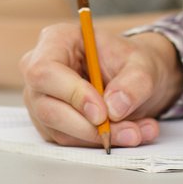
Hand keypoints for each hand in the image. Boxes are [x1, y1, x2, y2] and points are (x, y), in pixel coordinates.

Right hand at [19, 24, 182, 148]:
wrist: (134, 78)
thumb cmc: (130, 63)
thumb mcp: (143, 65)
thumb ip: (133, 84)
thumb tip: (114, 109)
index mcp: (55, 40)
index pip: (46, 71)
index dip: (72, 95)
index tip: (104, 113)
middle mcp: (39, 70)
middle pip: (47, 107)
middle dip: (89, 127)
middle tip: (129, 131)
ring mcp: (40, 99)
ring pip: (59, 130)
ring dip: (100, 138)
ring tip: (138, 131)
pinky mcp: (50, 123)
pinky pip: (69, 141)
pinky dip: (99, 143)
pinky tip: (127, 133)